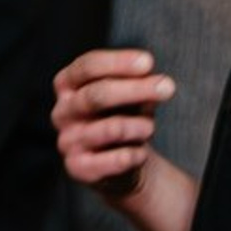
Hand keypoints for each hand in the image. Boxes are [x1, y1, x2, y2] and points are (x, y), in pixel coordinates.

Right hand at [53, 48, 173, 195]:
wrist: (120, 161)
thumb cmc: (125, 116)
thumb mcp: (134, 94)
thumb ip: (141, 84)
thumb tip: (159, 84)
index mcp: (68, 85)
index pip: (86, 67)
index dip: (117, 63)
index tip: (148, 62)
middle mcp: (62, 112)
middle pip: (94, 95)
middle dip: (134, 90)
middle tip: (168, 87)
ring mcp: (67, 141)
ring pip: (110, 128)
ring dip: (139, 126)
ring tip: (150, 128)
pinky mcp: (77, 168)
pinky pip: (115, 159)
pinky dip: (135, 154)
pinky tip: (139, 154)